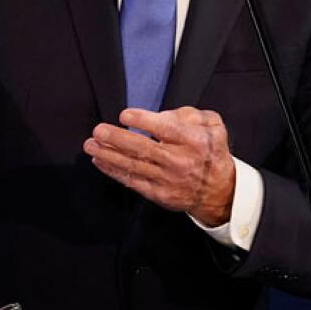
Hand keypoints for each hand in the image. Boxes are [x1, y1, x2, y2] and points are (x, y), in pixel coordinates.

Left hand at [84, 106, 235, 225]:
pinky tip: (99, 161)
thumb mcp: (211, 126)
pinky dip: (113, 171)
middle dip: (117, 139)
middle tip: (98, 130)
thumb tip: (161, 115)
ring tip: (90, 145)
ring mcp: (168, 180)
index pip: (166, 130)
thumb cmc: (209, 151)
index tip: (124, 115)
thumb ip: (189, 115)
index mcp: (193, 141)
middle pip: (144, 149)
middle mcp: (179, 161)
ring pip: (134, 166)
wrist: (220, 191)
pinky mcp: (159, 194)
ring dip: (108, 155)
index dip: (143, 122)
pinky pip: (132, 181)